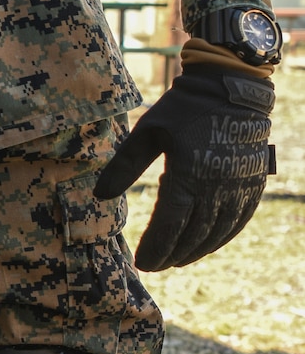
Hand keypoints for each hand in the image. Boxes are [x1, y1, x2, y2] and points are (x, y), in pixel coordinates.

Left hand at [94, 65, 274, 268]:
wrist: (231, 87)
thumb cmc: (184, 108)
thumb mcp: (148, 131)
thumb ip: (124, 166)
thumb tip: (99, 196)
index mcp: (188, 174)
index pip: (170, 225)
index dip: (155, 248)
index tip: (141, 263)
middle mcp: (217, 187)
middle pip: (193, 235)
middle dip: (172, 255)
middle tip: (155, 265)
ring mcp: (239, 187)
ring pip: (217, 233)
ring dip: (196, 251)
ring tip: (176, 261)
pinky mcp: (253, 184)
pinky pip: (238, 221)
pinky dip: (221, 238)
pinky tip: (206, 245)